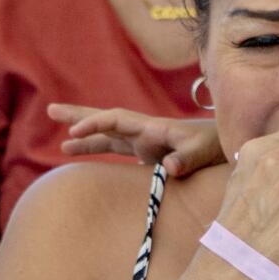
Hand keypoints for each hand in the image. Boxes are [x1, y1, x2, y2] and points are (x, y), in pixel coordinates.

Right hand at [50, 105, 223, 176]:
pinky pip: (116, 149)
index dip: (94, 124)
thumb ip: (187, 159)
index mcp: (153, 127)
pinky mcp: (147, 153)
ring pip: (107, 135)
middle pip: (105, 119)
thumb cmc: (216, 147)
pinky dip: (98, 151)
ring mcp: (144, 141)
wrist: (228, 145)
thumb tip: (169, 169)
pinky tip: (83, 157)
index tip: (73, 131)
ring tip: (61, 144)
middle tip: (50, 110)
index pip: (115, 120)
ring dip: (85, 137)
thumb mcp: (203, 153)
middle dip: (79, 115)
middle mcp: (144, 130)